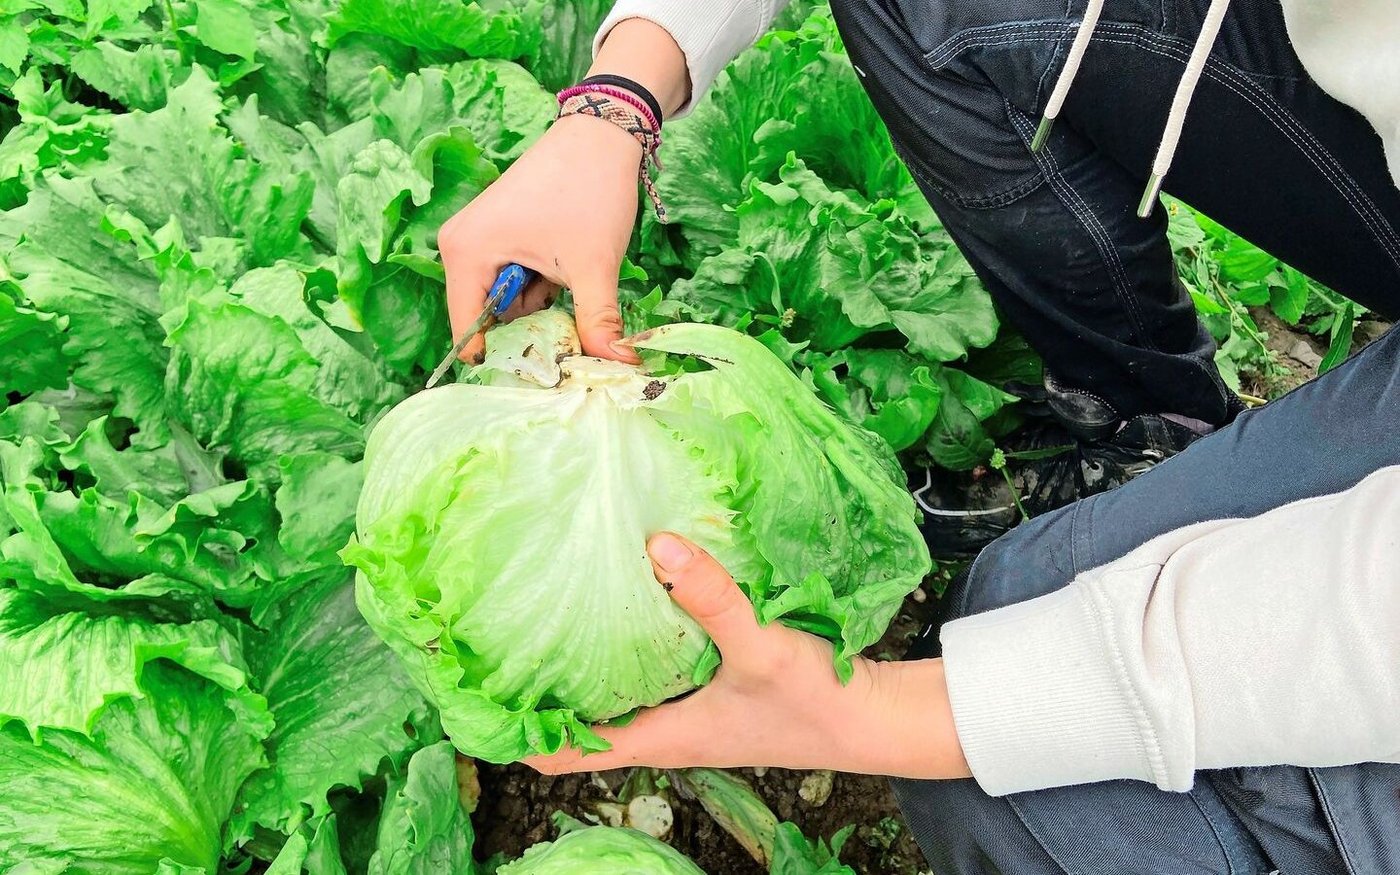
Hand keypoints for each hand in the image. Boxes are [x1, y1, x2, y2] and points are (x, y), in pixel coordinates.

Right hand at [437, 19, 688, 364]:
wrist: (603, 131)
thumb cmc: (589, 191)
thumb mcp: (593, 266)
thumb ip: (598, 323)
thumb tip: (620, 368)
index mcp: (465, 255)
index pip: (468, 333)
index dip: (505, 360)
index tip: (545, 374)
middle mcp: (458, 248)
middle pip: (486, 320)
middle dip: (528, 334)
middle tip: (572, 335)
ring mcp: (476, 239)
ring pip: (504, 302)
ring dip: (538, 310)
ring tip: (574, 293)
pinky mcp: (496, 233)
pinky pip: (511, 281)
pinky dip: (539, 289)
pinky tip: (567, 278)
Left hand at [525, 534, 971, 780]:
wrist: (878, 722)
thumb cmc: (817, 703)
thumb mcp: (760, 648)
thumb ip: (711, 598)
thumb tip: (654, 545)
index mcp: (664, 738)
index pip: (568, 752)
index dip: (515, 733)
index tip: (468, 693)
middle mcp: (668, 732)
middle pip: (582, 722)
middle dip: (539, 689)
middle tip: (494, 637)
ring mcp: (691, 715)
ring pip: (616, 697)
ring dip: (581, 668)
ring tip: (543, 615)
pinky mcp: (713, 693)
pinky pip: (652, 675)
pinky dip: (627, 649)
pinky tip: (627, 604)